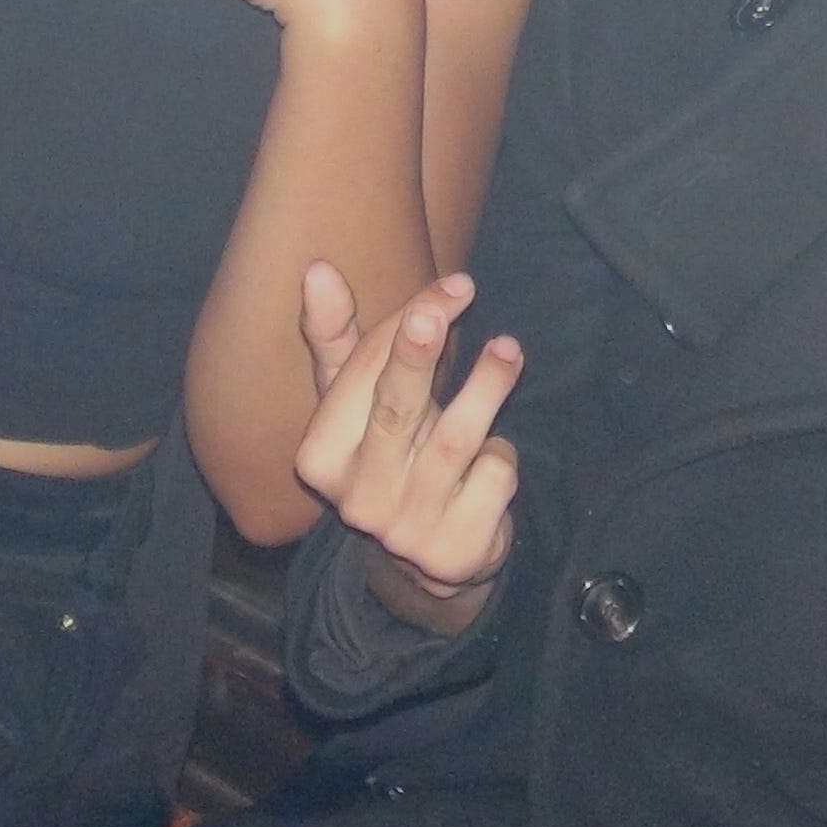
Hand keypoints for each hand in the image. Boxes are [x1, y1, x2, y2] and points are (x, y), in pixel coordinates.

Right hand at [291, 265, 519, 627]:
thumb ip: (337, 338)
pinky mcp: (456, 551)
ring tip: (508, 350)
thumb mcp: (355, 403)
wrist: (424, 557)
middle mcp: (356, 499)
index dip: (405, 324)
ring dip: (487, 386)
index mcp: (319, 458)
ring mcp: (407, 530)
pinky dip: (502, 456)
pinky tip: (491, 459)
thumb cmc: (389, 453)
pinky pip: (493, 480)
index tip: (456, 286)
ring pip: (455, 440)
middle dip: (421, 352)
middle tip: (453, 298)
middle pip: (395, 409)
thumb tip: (318, 269)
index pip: (358, 377)